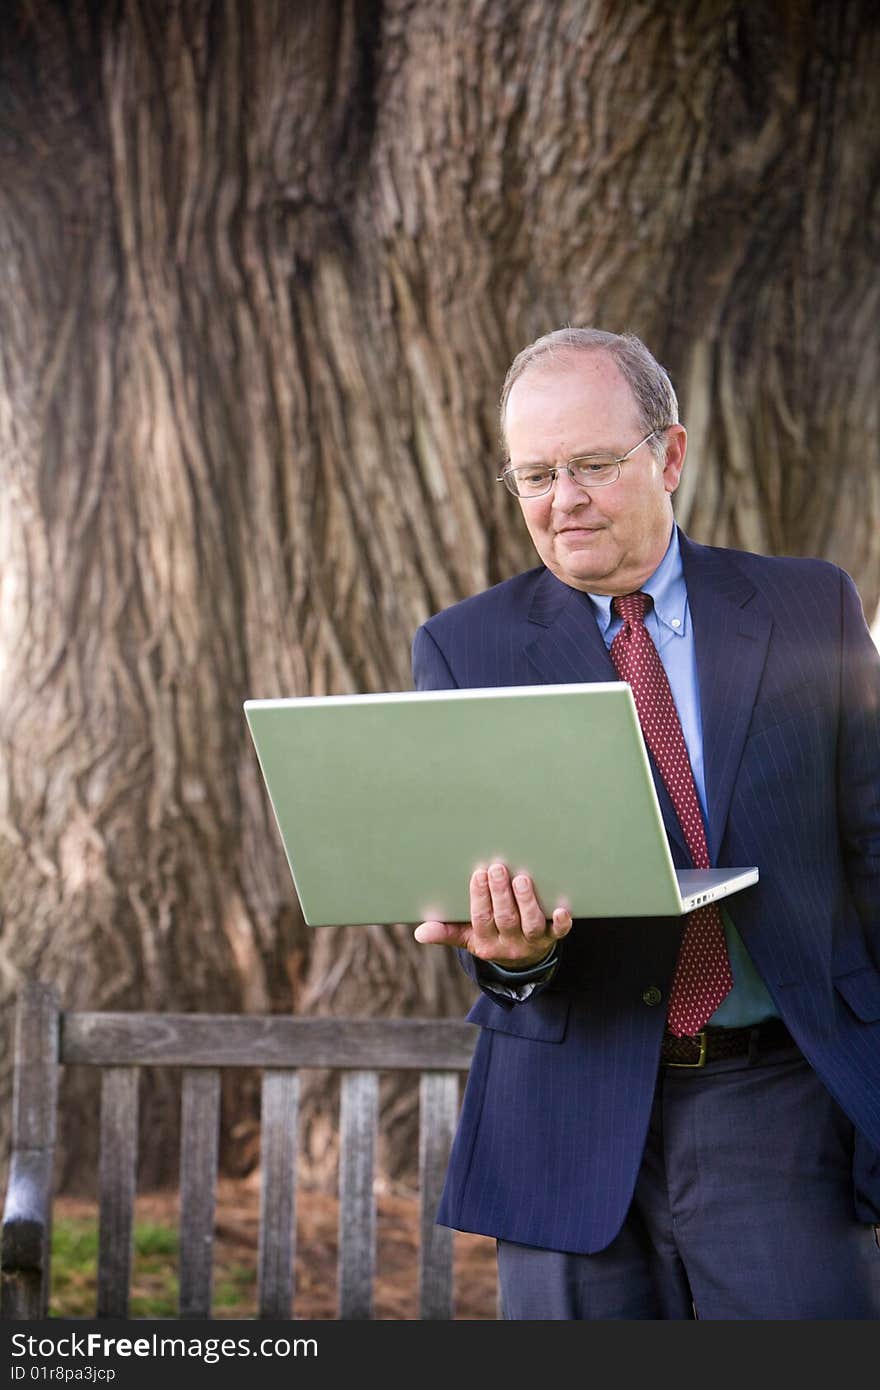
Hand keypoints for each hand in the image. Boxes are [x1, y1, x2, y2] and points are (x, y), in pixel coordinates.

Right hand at [414, 862, 572, 969]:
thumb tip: (419, 933)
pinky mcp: (551, 938)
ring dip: (526, 902)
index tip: (478, 874)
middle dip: (501, 893)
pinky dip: (561, 922)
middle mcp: (509, 944)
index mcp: (485, 942)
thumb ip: (445, 933)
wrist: (520, 963)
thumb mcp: (466, 938)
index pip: (481, 919)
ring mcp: (531, 942)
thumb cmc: (490, 938)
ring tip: (522, 879)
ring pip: (530, 924)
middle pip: (505, 919)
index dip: (480, 898)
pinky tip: (562, 908)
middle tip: (498, 868)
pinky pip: (558, 932)